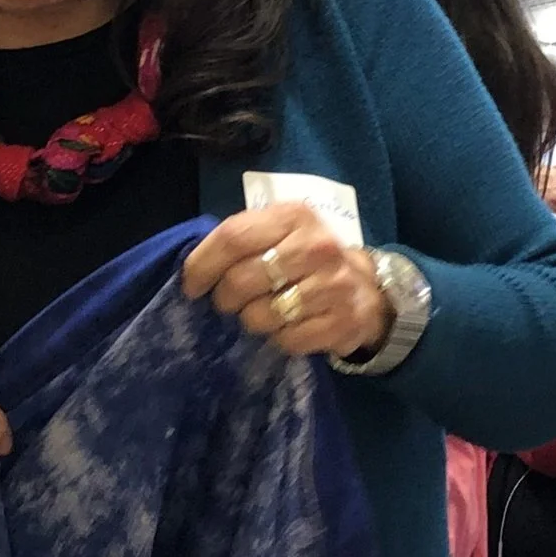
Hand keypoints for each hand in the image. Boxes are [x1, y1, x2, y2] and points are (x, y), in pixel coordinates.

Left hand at [181, 203, 391, 362]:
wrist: (364, 287)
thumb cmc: (305, 259)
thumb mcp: (279, 233)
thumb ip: (241, 240)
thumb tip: (193, 271)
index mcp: (294, 216)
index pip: (233, 238)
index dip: (203, 265)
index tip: (191, 286)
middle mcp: (317, 246)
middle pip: (242, 280)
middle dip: (225, 299)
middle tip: (229, 303)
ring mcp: (334, 284)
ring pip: (262, 315)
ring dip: (252, 320)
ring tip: (263, 313)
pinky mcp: (343, 321)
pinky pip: (288, 340)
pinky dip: (279, 339)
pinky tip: (289, 326)